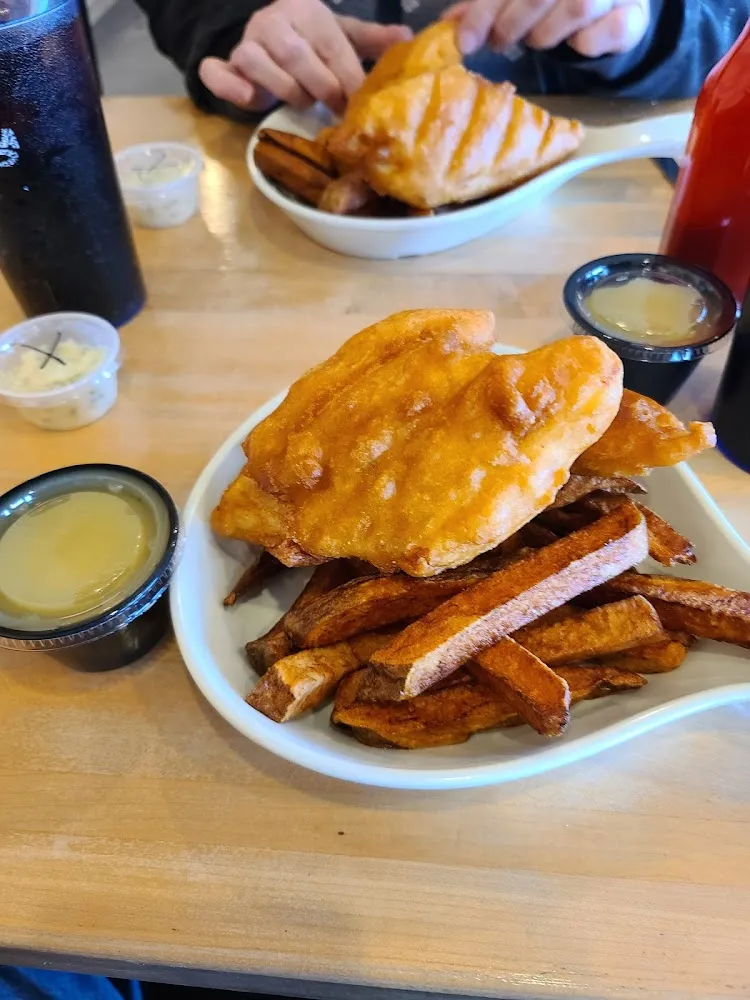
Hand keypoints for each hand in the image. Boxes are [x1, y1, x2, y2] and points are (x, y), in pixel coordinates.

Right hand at [199, 0, 411, 113]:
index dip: (348, 78)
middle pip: (295, 56)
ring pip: (257, 62)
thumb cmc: (311, 41)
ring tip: (301, 101)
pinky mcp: (227, 65)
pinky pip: (217, 73)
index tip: (361, 104)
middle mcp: (274, 22)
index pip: (331, 45)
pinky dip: (228, 86)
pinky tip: (248, 99)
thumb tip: (407, 38)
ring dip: (284, 89)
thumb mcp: (341, 36)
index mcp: (307, 11)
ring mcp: (246, 42)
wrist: (268, 35)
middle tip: (335, 108)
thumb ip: (370, 40)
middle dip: (320, 87)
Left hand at [443, 0, 649, 57]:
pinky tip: (574, 43)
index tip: (464, 42)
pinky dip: (583, 44)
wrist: (614, 7)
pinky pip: (605, 32)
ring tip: (535, 40)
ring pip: (576, 8)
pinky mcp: (634, 15)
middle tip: (499, 43)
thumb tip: (450, 26)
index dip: (483, 11)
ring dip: (545, 34)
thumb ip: (486, 5)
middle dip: (511, 23)